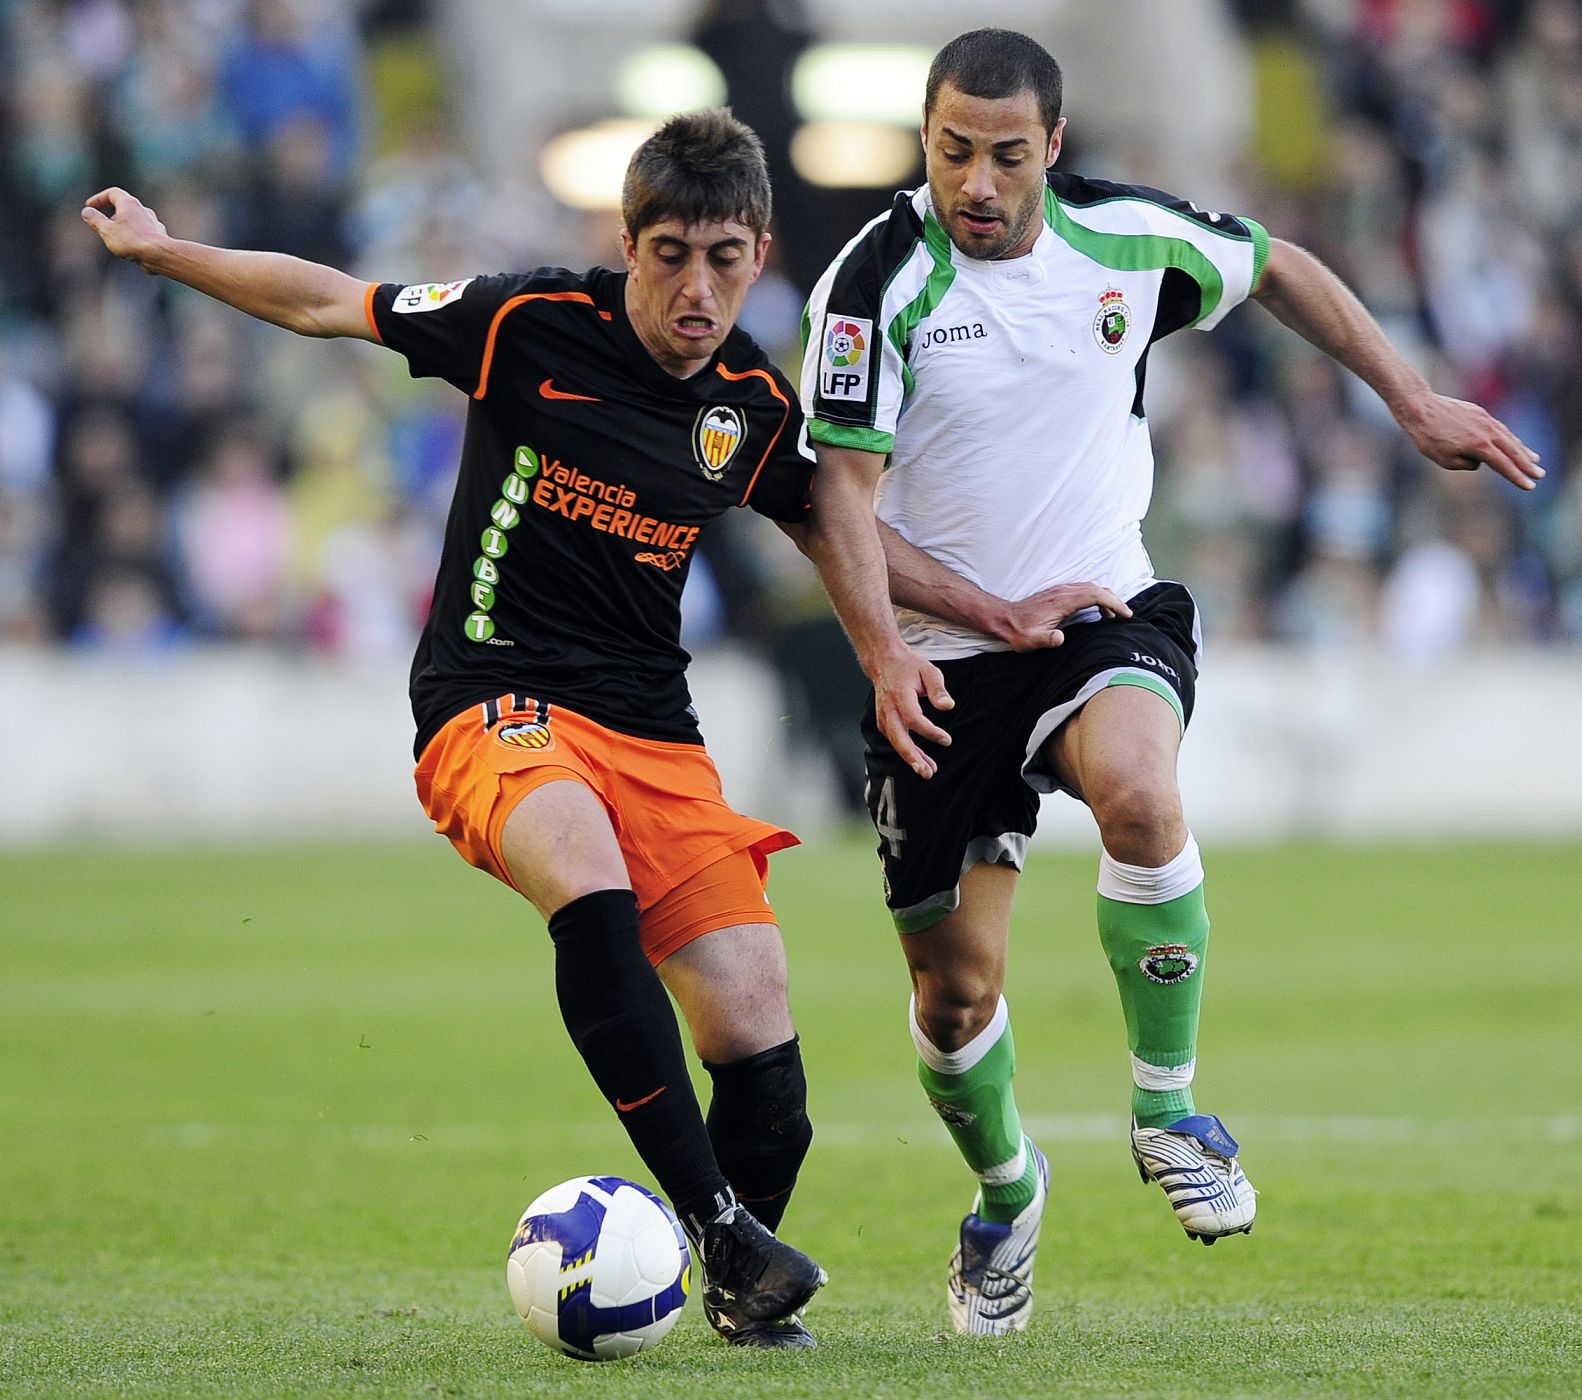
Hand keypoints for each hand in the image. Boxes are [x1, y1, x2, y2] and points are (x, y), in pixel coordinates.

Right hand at [81, 188, 167, 269]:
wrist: (159, 255)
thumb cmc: (132, 240)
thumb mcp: (106, 230)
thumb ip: (95, 220)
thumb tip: (87, 212)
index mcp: (129, 203)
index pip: (112, 193)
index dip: (99, 198)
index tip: (90, 207)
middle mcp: (143, 210)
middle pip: (124, 207)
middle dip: (110, 215)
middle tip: (101, 226)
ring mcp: (153, 222)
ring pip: (135, 221)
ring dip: (123, 227)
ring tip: (115, 238)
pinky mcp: (159, 235)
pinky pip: (143, 232)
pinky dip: (134, 236)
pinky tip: (132, 247)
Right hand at [871, 644, 952, 779]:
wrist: (884, 662)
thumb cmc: (908, 666)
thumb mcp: (929, 671)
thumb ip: (938, 690)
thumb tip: (948, 706)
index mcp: (900, 695)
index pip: (914, 718)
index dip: (930, 732)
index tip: (946, 740)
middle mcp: (889, 708)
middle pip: (898, 737)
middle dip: (912, 757)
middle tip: (926, 771)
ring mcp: (884, 716)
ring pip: (896, 742)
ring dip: (911, 758)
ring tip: (928, 770)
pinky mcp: (884, 721)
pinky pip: (894, 740)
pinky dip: (906, 751)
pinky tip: (919, 758)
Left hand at [994, 582, 1132, 650]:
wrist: (1004, 619)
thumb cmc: (1019, 632)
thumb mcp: (1032, 641)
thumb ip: (1047, 640)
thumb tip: (1060, 639)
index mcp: (1063, 600)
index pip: (1096, 595)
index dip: (1114, 602)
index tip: (1126, 614)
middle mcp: (1064, 591)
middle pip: (1097, 588)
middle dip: (1114, 600)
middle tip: (1125, 615)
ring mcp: (1061, 590)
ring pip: (1091, 588)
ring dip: (1105, 598)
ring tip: (1113, 615)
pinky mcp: (1058, 593)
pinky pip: (1083, 590)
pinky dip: (1095, 597)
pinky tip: (1095, 610)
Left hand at [1397, 392, 1543, 490]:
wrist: (1421, 408)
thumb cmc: (1429, 438)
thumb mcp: (1446, 460)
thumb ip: (1468, 464)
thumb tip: (1481, 461)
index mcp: (1480, 446)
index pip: (1504, 465)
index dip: (1517, 477)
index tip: (1530, 486)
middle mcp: (1488, 432)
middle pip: (1513, 451)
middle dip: (1527, 465)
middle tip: (1540, 475)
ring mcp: (1486, 420)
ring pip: (1509, 438)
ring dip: (1522, 450)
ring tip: (1534, 459)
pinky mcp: (1480, 413)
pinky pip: (1500, 429)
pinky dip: (1509, 438)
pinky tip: (1513, 443)